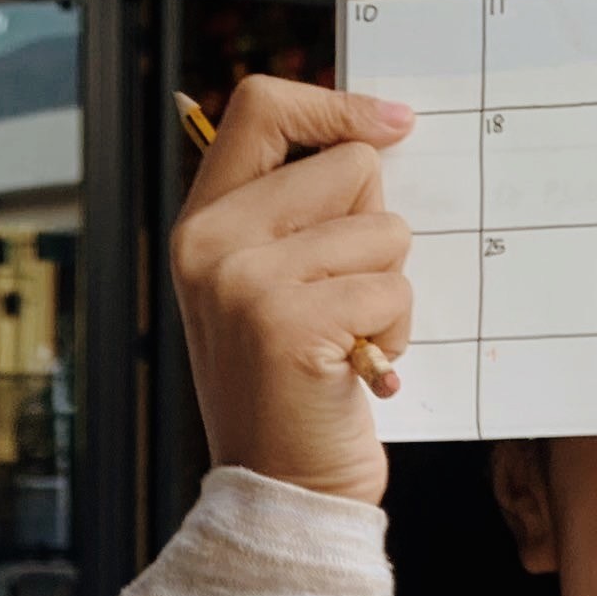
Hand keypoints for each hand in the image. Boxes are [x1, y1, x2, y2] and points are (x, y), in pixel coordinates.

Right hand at [170, 75, 416, 502]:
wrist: (280, 491)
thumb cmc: (292, 387)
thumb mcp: (269, 284)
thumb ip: (295, 212)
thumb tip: (378, 134)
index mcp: (201, 223)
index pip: (262, 107)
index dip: (335, 104)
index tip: (391, 125)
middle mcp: (210, 243)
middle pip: (350, 166)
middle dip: (375, 227)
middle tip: (343, 295)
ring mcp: (245, 281)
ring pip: (384, 227)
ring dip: (390, 287)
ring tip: (349, 338)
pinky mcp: (289, 322)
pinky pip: (391, 286)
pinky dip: (395, 330)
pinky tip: (359, 366)